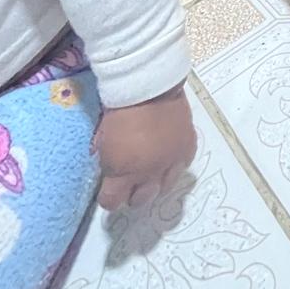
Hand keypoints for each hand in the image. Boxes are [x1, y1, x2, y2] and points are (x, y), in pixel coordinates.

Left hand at [94, 83, 197, 209]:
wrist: (149, 86)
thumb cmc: (119, 109)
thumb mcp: (102, 139)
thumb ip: (107, 160)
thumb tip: (110, 170)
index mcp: (123, 172)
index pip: (112, 201)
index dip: (109, 197)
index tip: (109, 189)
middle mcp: (149, 174)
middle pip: (140, 200)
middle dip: (132, 194)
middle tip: (129, 183)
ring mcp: (171, 162)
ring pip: (164, 188)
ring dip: (154, 182)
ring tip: (150, 173)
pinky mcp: (187, 148)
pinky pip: (182, 167)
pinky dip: (174, 164)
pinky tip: (168, 156)